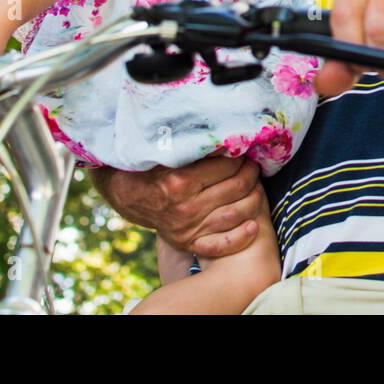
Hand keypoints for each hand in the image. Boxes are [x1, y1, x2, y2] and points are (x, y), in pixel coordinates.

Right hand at [92, 156, 265, 258]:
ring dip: (254, 199)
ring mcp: (188, 228)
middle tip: (253, 166)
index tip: (244, 152)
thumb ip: (196, 145)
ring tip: (256, 187)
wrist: (127, 194)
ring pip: (235, 214)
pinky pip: (219, 246)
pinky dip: (240, 237)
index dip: (241, 157)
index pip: (228, 166)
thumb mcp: (168, 150)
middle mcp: (186, 207)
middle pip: (236, 188)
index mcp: (181, 181)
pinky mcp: (188, 242)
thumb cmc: (151, 166)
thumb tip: (227, 137)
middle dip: (251, 174)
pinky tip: (253, 226)